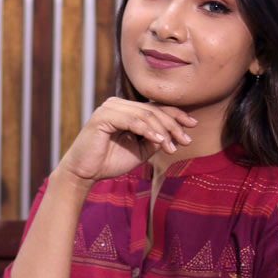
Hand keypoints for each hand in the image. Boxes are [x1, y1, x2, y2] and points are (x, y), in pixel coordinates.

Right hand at [56, 96, 197, 185]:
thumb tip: (175, 134)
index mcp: (126, 109)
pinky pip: (131, 121)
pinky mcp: (103, 116)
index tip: (193, 126)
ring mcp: (110, 108)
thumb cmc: (109, 162)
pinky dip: (147, 130)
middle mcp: (118, 104)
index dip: (176, 115)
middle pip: (153, 110)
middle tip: (186, 140)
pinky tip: (158, 141)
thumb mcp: (139, 151)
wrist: (84, 173)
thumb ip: (154, 141)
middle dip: (173, 125)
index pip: (155, 108)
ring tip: (172, 147)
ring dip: (162, 131)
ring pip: (145, 115)